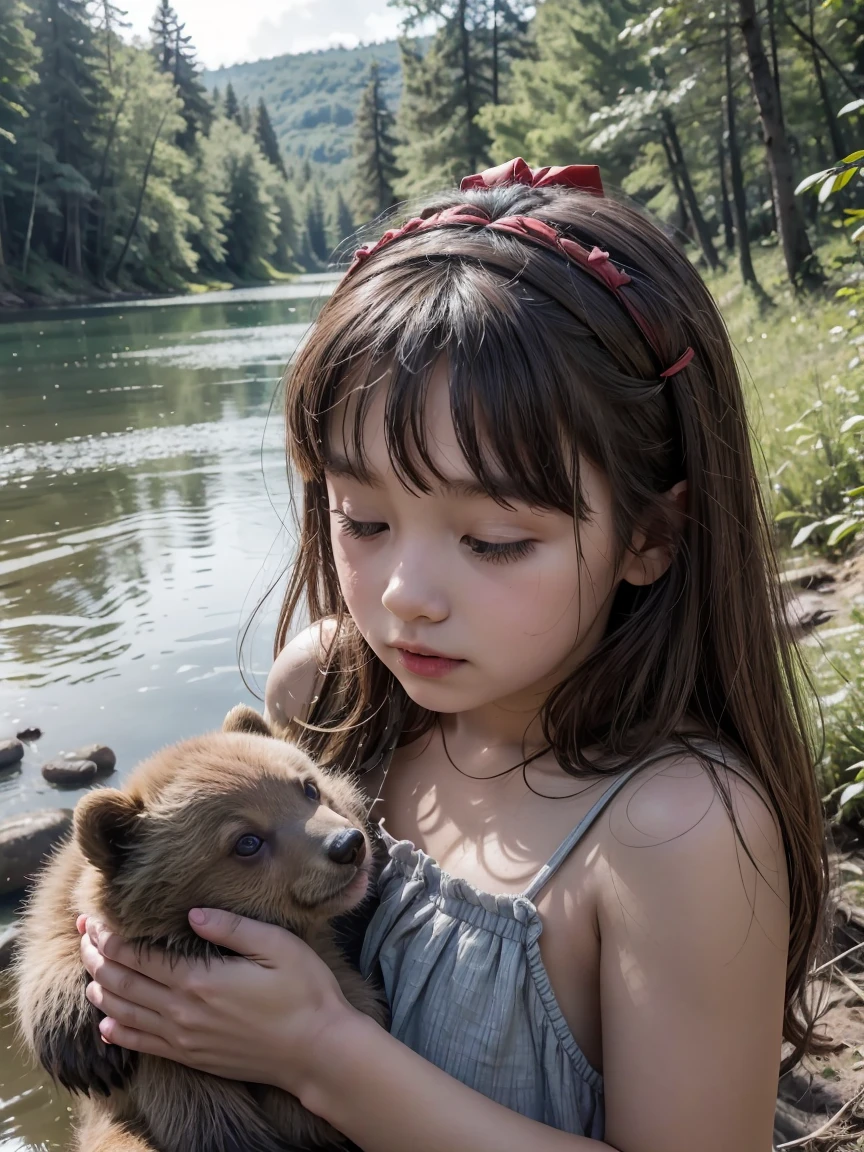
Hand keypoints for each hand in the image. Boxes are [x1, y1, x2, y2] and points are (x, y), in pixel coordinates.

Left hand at [78, 909, 352, 1091]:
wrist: (317, 1051)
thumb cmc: (304, 992)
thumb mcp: (277, 946)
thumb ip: (232, 927)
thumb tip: (192, 912)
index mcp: (200, 979)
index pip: (139, 955)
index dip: (111, 937)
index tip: (94, 919)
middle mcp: (183, 1011)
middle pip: (124, 983)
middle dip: (97, 958)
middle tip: (83, 936)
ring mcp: (186, 1038)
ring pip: (126, 1014)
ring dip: (102, 991)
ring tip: (89, 972)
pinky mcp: (193, 1057)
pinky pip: (143, 1046)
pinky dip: (119, 1033)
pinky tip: (107, 1024)